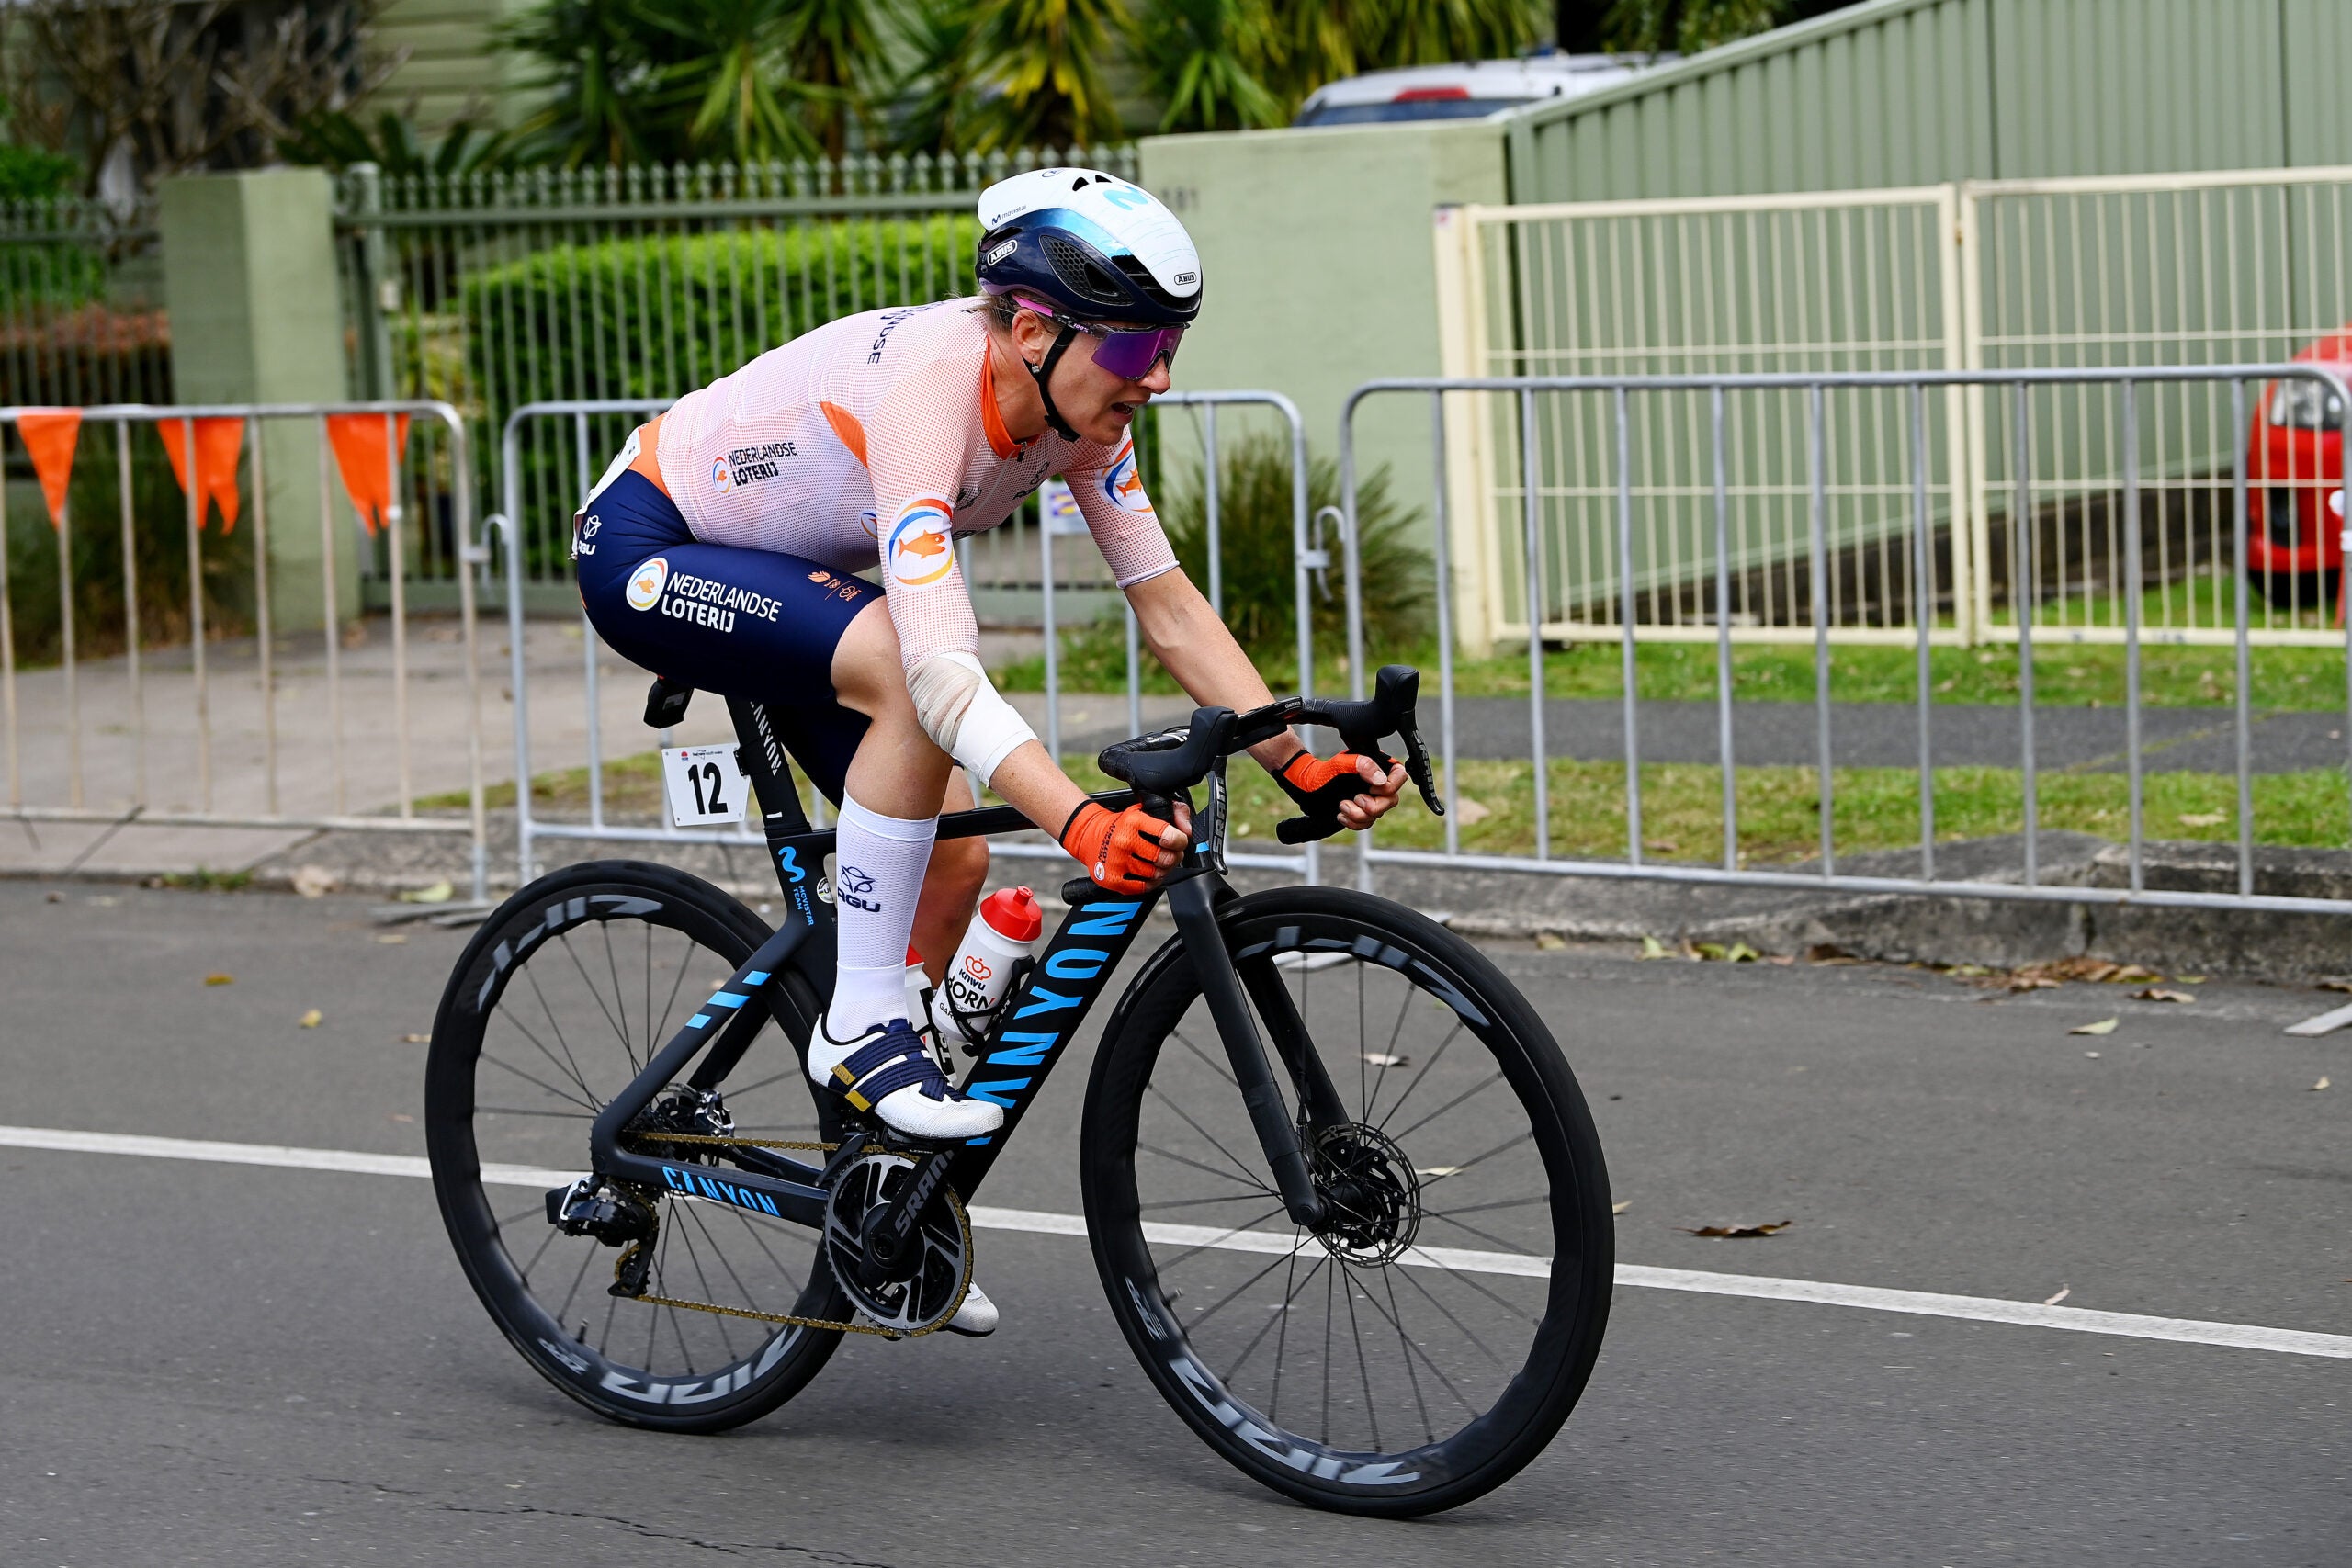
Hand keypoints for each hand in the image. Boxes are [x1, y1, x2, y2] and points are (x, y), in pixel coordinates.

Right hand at [1060, 799, 1191, 892]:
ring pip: (1155, 874)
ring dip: (1163, 870)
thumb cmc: (1123, 823)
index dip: (1180, 840)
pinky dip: (1151, 882)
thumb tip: (1187, 831)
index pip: (1168, 836)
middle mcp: (1124, 841)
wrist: (1090, 836)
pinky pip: (1143, 888)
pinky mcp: (1112, 879)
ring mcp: (1117, 862)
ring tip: (1159, 862)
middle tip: (1171, 853)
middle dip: (1174, 857)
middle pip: (1164, 859)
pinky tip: (1149, 874)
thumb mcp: (1145, 808)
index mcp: (1133, 821)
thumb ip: (1174, 811)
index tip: (1179, 840)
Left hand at [1276, 750, 1407, 831]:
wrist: (1306, 787)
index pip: (1399, 775)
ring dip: (1359, 815)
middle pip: (1391, 800)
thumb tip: (1381, 780)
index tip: (1372, 788)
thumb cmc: (1322, 772)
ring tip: (1342, 806)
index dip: (1391, 785)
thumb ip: (1362, 765)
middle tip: (1355, 799)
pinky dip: (1354, 823)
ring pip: (1377, 815)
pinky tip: (1341, 815)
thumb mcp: (1340, 764)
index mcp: (1375, 768)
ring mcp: (1368, 799)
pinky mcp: (1359, 813)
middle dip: (1373, 805)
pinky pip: (1366, 824)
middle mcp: (1375, 784)